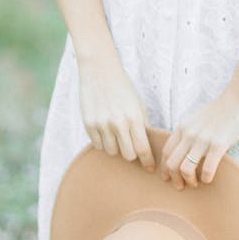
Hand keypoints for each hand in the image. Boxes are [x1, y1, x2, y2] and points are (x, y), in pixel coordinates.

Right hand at [77, 56, 154, 172]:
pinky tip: (105, 130)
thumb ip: (142, 125)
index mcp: (134, 118)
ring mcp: (101, 125)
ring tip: (117, 133)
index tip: (150, 168)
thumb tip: (147, 147)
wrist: (99, 71)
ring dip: (116, 147)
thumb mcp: (138, 104)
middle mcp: (118, 124)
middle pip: (128, 155)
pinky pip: (98, 145)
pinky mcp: (88, 125)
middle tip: (131, 145)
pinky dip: (103, 142)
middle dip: (132, 153)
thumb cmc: (123, 87)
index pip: (143, 149)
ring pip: (112, 152)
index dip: (148, 162)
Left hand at [160, 80, 238, 189]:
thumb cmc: (221, 109)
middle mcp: (189, 133)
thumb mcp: (197, 118)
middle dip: (174, 179)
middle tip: (181, 186)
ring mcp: (203, 139)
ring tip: (196, 183)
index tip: (168, 177)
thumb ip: (188, 132)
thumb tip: (183, 150)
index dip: (165, 168)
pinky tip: (209, 178)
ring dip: (189, 181)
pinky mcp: (218, 144)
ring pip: (185, 169)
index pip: (166, 151)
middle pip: (171, 163)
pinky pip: (206, 169)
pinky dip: (206, 178)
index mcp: (183, 126)